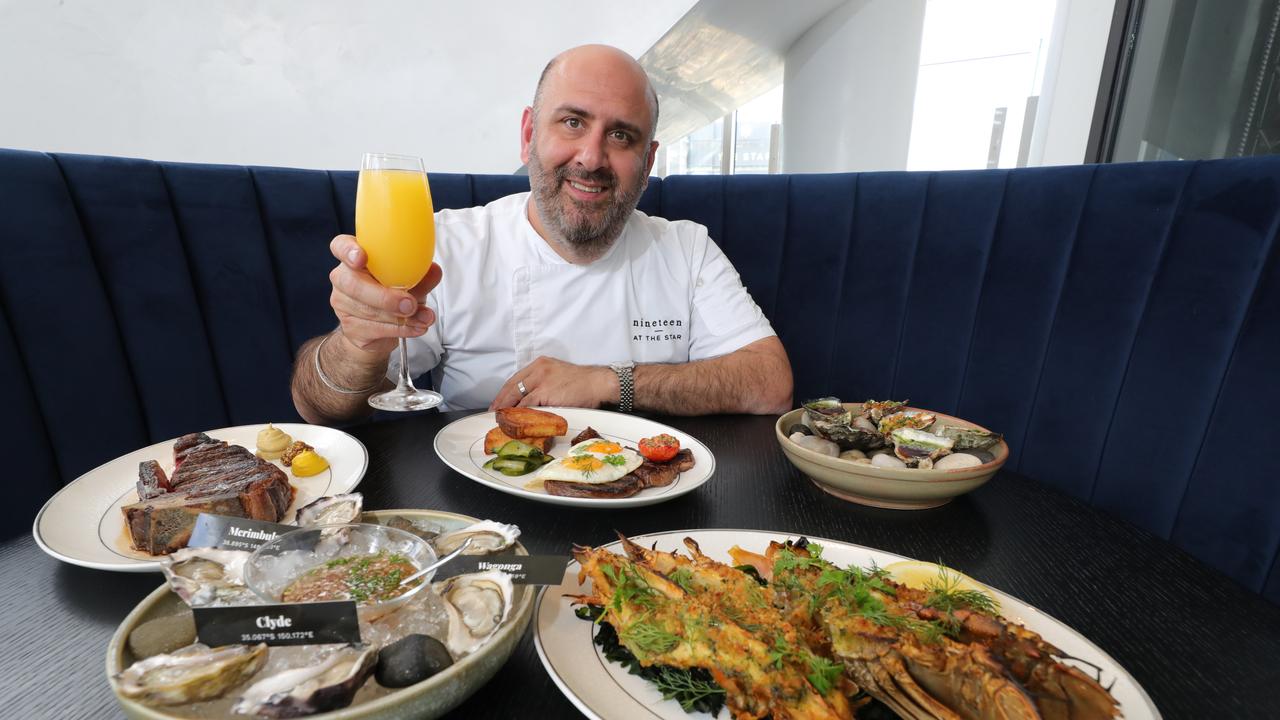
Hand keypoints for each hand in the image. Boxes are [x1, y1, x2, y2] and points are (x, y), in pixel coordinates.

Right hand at [328, 234, 441, 356]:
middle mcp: (344, 279)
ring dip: (401, 317)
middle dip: (384, 296)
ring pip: (367, 310)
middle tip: (410, 304)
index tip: (361, 257)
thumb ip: (420, 277)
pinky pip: (374, 328)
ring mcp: (343, 304)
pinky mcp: (350, 327)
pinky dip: (400, 329)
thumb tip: (435, 270)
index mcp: (356, 259)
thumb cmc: (394, 296)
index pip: (340, 246)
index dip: (348, 250)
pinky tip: (416, 327)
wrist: (382, 331)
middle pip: (353, 284)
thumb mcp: (411, 283)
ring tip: (424, 318)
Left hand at [490, 356, 616, 409]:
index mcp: (540, 364)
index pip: (515, 379)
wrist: (598, 383)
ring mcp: (541, 380)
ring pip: (516, 396)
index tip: (498, 402)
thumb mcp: (558, 375)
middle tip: (493, 413)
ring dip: (507, 409)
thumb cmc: (583, 383)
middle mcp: (538, 369)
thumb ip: (544, 383)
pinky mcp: (545, 392)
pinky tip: (515, 420)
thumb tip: (531, 400)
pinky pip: (527, 404)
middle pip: (511, 386)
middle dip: (500, 401)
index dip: (504, 392)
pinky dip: (519, 414)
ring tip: (502, 420)